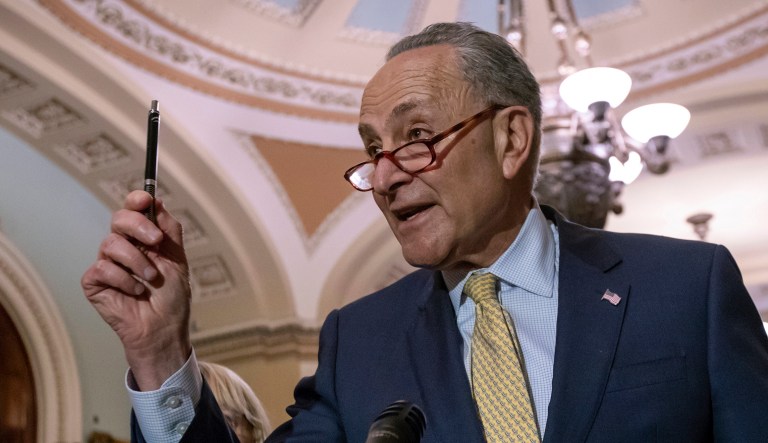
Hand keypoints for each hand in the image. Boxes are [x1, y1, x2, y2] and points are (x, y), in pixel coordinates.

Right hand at [81, 190, 190, 389]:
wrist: (164, 329)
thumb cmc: (171, 298)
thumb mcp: (177, 259)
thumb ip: (169, 230)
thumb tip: (158, 201)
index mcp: (143, 239)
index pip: (133, 210)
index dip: (136, 200)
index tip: (145, 200)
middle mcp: (123, 248)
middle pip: (119, 218)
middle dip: (138, 225)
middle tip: (155, 241)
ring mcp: (107, 264)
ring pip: (111, 244)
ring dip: (137, 262)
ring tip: (150, 279)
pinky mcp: (94, 283)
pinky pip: (103, 268)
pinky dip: (124, 280)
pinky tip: (135, 293)